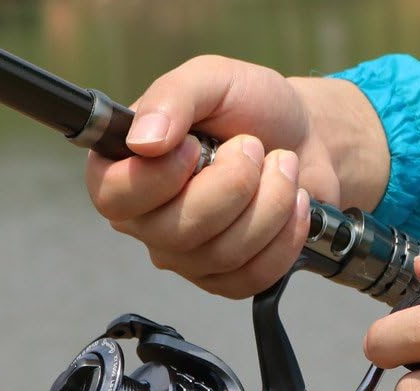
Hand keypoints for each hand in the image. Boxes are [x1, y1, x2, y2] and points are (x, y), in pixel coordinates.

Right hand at [85, 56, 388, 297]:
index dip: (159, 178)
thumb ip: (171, 98)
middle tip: (254, 146)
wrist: (305, 139)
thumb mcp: (211, 80)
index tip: (196, 146)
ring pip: (223, 255)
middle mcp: (148, 221)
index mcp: (124, 169)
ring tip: (283, 166)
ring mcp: (188, 258)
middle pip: (178, 232)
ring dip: (271, 204)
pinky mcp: (228, 281)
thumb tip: (142, 142)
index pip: (114, 197)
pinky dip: (285, 237)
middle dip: (234, 185)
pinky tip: (295, 203)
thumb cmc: (251, 107)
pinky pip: (253, 277)